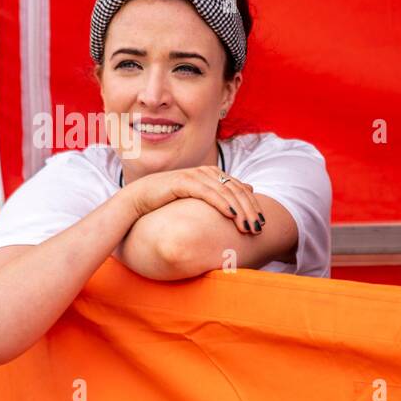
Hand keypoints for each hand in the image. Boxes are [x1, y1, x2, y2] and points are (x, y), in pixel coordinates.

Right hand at [122, 165, 266, 234]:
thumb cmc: (170, 202)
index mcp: (213, 175)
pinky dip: (221, 203)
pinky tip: (232, 215)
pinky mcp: (183, 181)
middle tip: (258, 228)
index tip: (262, 224)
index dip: (253, 206)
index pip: (241, 189)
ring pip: (226, 192)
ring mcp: (195, 175)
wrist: (138, 200)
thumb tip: (250, 188)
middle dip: (250, 210)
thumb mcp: (202, 198)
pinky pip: (207, 193)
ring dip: (240, 210)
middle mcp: (206, 172)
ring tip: (248, 227)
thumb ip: (225, 192)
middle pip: (237, 191)